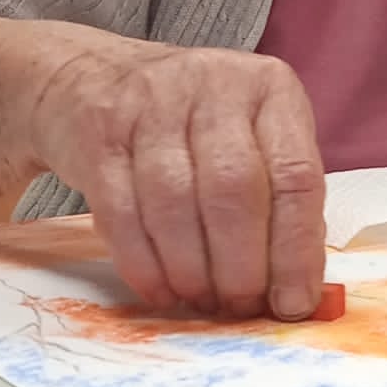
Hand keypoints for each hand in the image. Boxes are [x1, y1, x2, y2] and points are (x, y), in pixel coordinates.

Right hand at [24, 33, 325, 319]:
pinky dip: (145, 264)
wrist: (90, 77)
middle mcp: (214, 84)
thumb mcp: (251, 135)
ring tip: (201, 302)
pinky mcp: (100, 133)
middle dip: (240, 267)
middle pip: (234, 190)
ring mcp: (151, 104)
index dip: (296, 251)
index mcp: (269, 88)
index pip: (295, 176)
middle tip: (239, 309)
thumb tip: (296, 285)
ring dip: (192, 271)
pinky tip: (160, 290)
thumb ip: (279, 197)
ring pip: (176, 204)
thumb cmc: (192, 123)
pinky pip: (123, 212)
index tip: (292, 303)